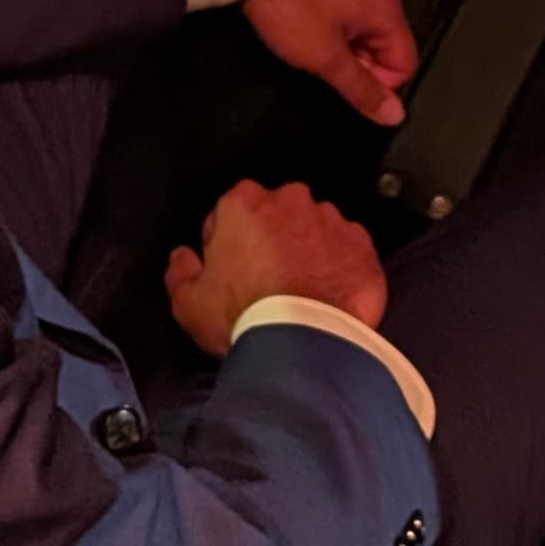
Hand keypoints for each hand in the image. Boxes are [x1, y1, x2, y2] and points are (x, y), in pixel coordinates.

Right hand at [164, 179, 389, 357]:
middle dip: (271, 240)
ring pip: (314, 230)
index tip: (231, 273)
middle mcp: (291, 200)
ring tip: (302, 293)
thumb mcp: (189, 303)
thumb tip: (182, 257)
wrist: (305, 345)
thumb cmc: (241, 317)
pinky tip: (329, 297)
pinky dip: (339, 268)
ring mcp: (332, 220)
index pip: (228, 215)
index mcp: (243, 202)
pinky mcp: (363, 247)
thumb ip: (180, 271)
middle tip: (267, 284)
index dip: (227, 245)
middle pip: (275, 216)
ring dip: (308, 251)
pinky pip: (347, 251)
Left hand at [240, 0, 417, 128]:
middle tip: (321, 61)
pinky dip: (327, 24)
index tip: (348, 84)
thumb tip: (391, 111)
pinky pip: (343, 10)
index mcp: (387, 8)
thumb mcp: (324, 59)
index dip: (377, 85)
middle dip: (355, 63)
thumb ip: (362, 90)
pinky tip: (302, 22)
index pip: (405, 65)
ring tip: (307, 39)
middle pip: (384, 47)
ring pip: (361, 29)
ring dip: (339, 44)